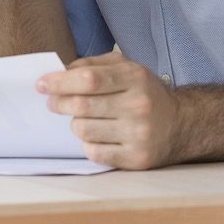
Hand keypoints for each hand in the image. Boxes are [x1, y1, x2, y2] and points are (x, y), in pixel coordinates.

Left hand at [38, 52, 184, 169]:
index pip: (89, 79)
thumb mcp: (126, 68)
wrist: (181, 124)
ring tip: (82, 120)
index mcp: (135, 78)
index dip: (60, 82)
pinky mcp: (136, 158)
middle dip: (59, 103)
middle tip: (53, 103)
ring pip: (83, 130)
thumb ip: (93, 66)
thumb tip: (59, 72)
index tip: (42, 85)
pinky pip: (94, 153)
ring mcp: (138, 134)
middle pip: (82, 106)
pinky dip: (88, 145)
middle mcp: (139, 105)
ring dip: (75, 125)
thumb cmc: (144, 93)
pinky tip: (97, 136)